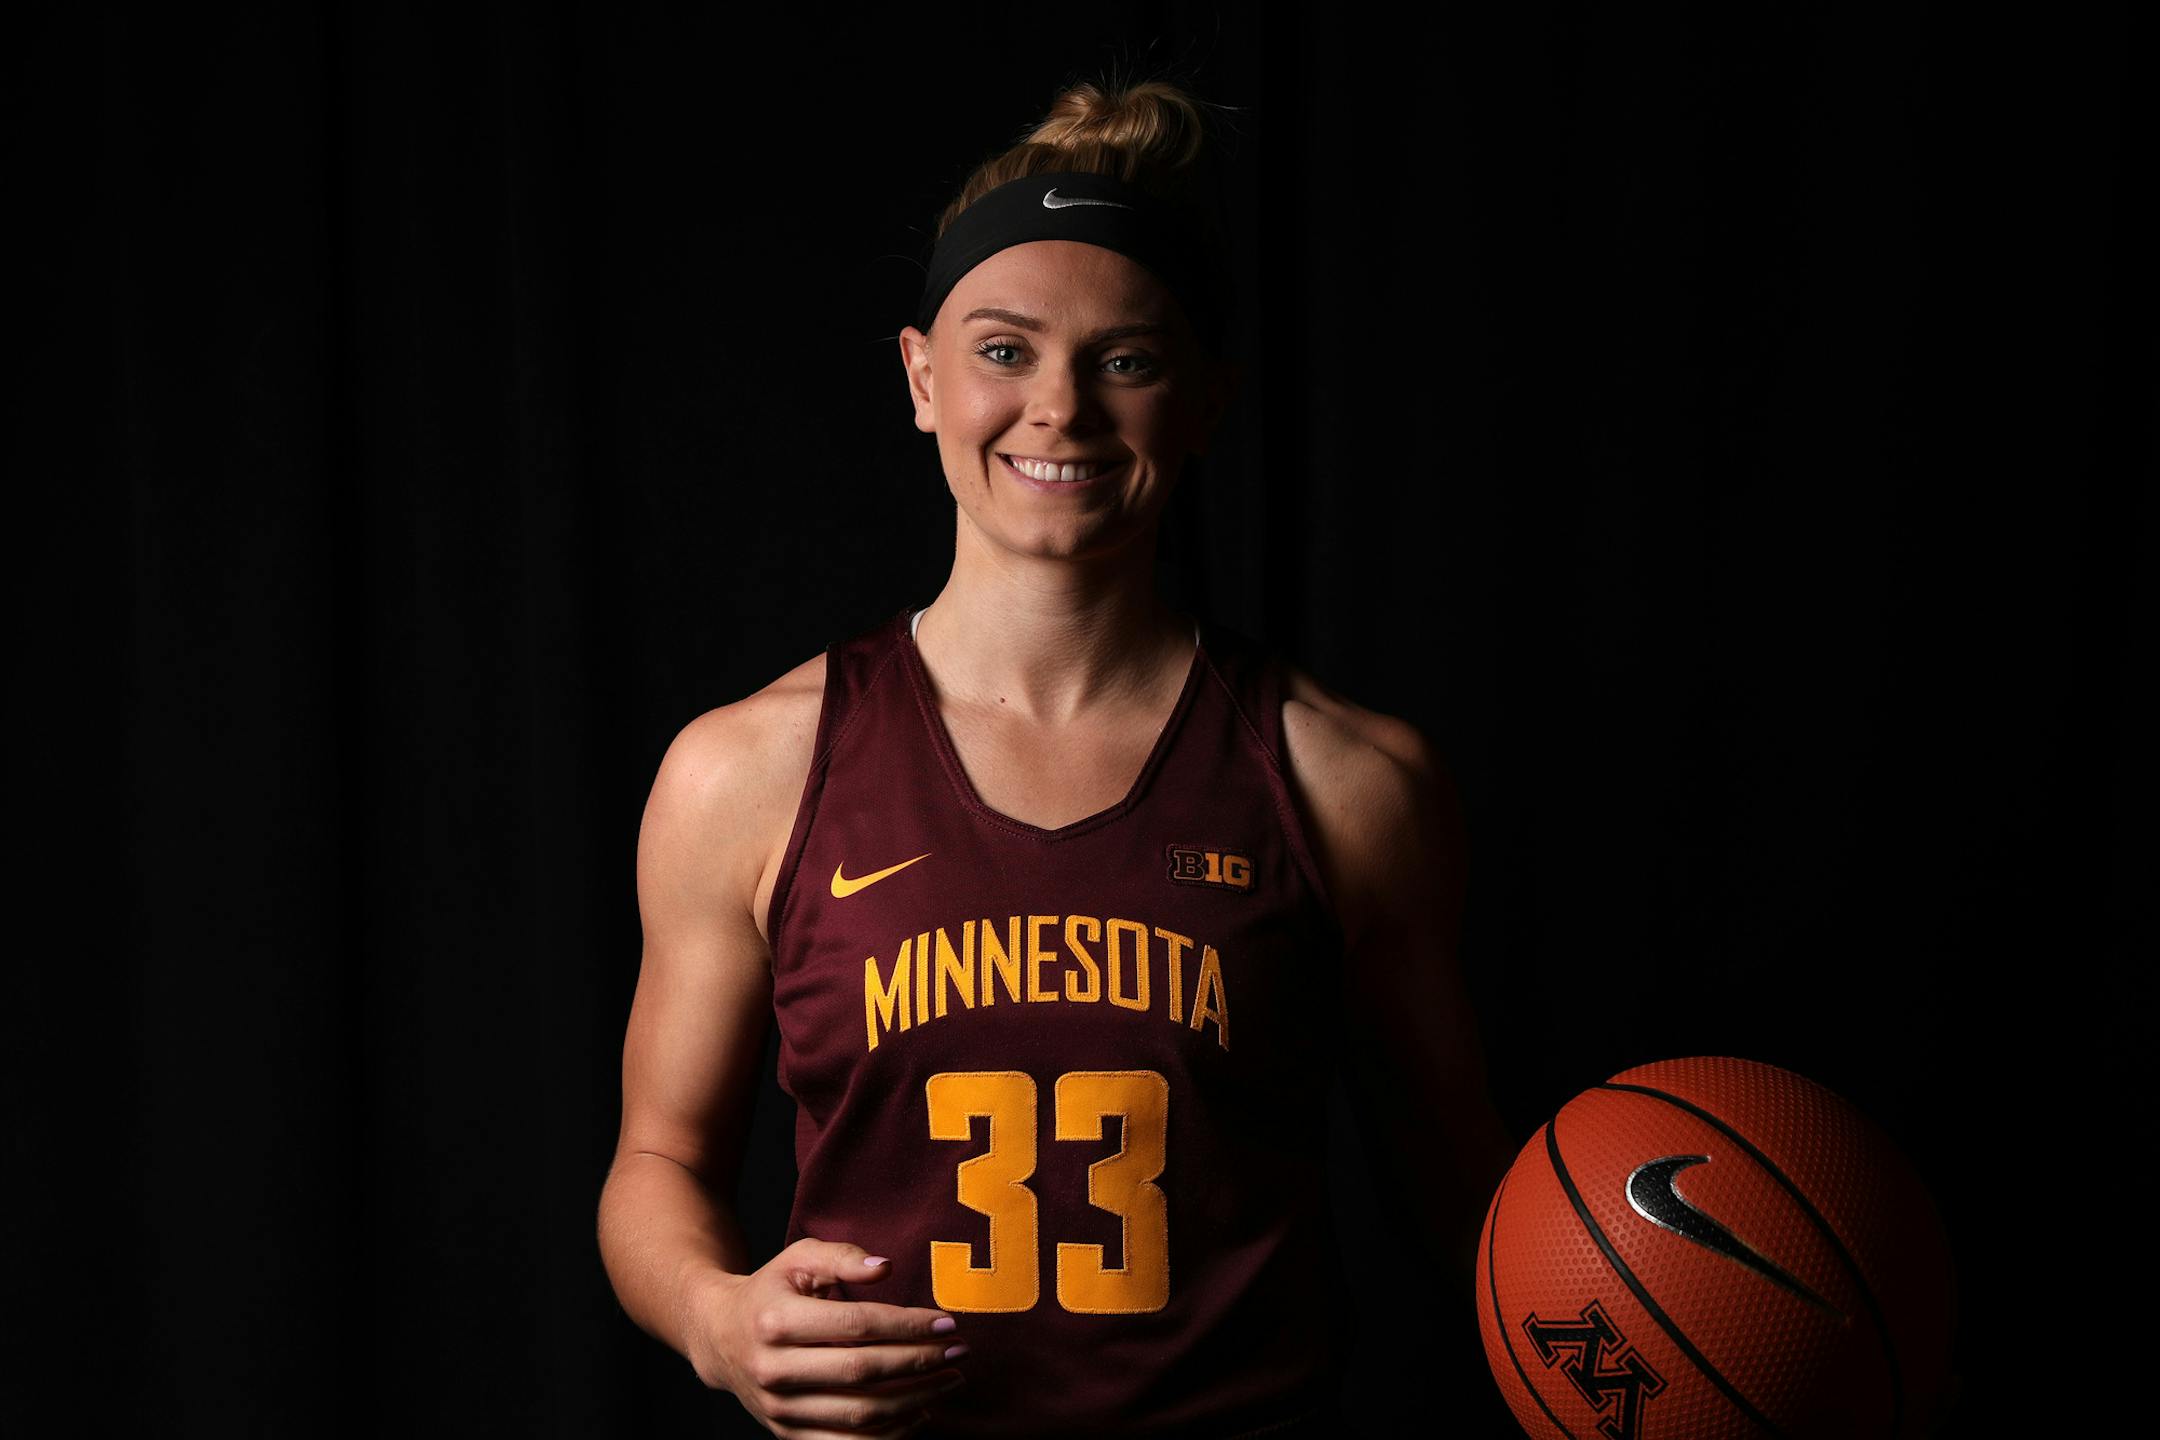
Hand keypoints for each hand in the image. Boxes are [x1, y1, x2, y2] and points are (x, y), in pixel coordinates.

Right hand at [685, 1238, 968, 1437]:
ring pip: (860, 1413)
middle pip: (863, 1372)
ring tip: (950, 1379)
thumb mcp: (799, 1258)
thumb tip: (886, 1268)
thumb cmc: (772, 1291)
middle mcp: (774, 1370)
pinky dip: (889, 1433)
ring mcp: (779, 1408)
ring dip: (916, 1399)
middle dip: (920, 1362)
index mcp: (776, 1321)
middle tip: (960, 1350)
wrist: (720, 1337)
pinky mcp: (787, 1434)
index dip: (908, 1326)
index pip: (857, 1326)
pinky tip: (919, 1412)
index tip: (947, 1322)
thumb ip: (842, 1257)